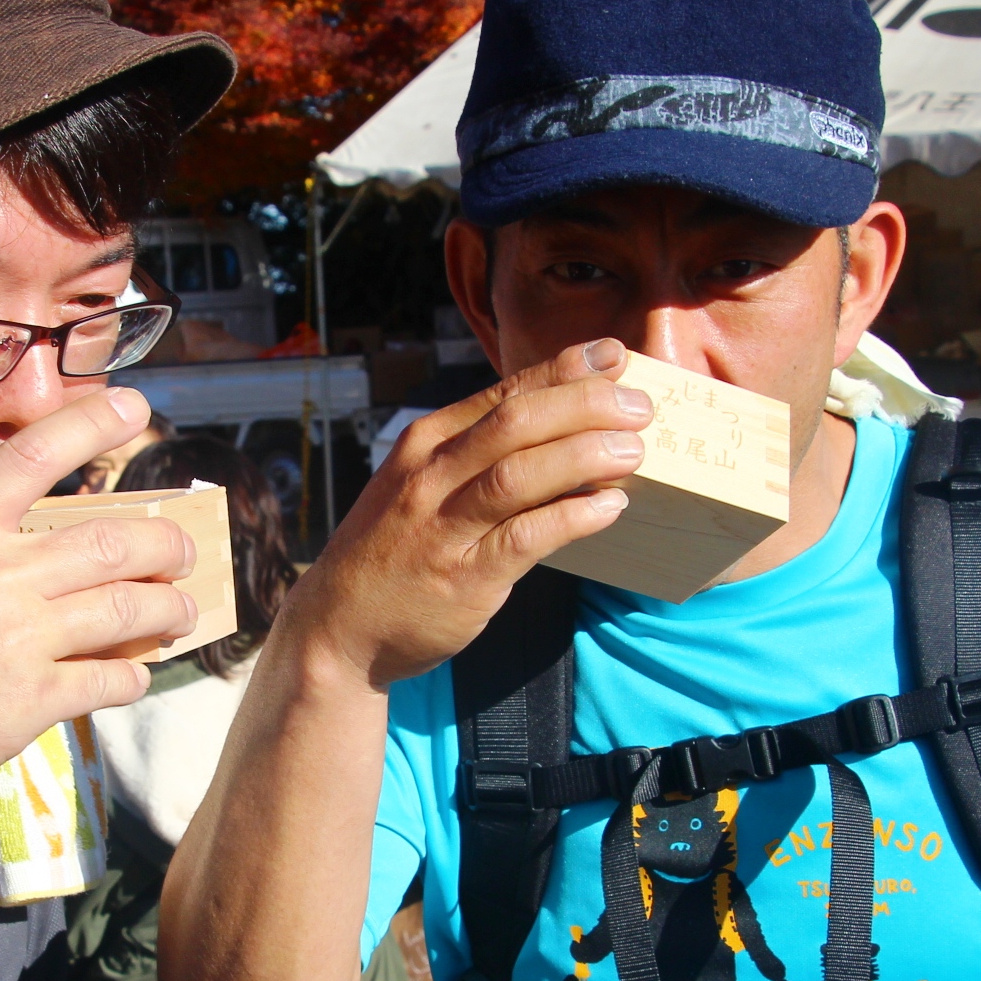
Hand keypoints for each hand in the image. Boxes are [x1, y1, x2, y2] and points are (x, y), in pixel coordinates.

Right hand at [0, 387, 196, 826]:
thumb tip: (22, 560)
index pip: (35, 453)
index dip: (93, 422)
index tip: (135, 407)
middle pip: (115, 541)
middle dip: (167, 545)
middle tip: (184, 554)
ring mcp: (16, 638)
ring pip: (129, 608)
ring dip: (169, 610)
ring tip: (179, 615)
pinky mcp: (29, 702)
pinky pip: (110, 679)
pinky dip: (133, 676)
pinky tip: (132, 677)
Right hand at [280, 338, 650, 689]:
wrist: (341, 625)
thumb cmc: (397, 549)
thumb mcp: (422, 483)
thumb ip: (479, 455)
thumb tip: (560, 426)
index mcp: (426, 442)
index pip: (503, 392)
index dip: (563, 370)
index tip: (613, 356)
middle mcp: (432, 476)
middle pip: (516, 422)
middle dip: (584, 405)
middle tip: (639, 405)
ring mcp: (444, 526)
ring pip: (519, 473)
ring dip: (583, 455)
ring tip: (633, 450)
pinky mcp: (464, 576)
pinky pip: (526, 537)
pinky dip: (572, 517)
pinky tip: (609, 508)